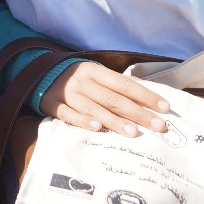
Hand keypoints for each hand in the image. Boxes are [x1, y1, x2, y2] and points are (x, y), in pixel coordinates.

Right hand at [42, 61, 169, 136]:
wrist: (38, 74)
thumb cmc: (76, 79)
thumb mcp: (95, 75)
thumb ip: (117, 85)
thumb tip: (149, 97)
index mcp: (95, 70)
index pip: (125, 84)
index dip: (145, 96)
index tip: (165, 108)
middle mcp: (81, 81)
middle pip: (113, 99)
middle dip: (138, 113)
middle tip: (159, 126)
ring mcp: (66, 93)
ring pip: (94, 108)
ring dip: (115, 121)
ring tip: (134, 132)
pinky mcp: (52, 105)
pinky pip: (69, 115)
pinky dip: (83, 121)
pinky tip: (98, 128)